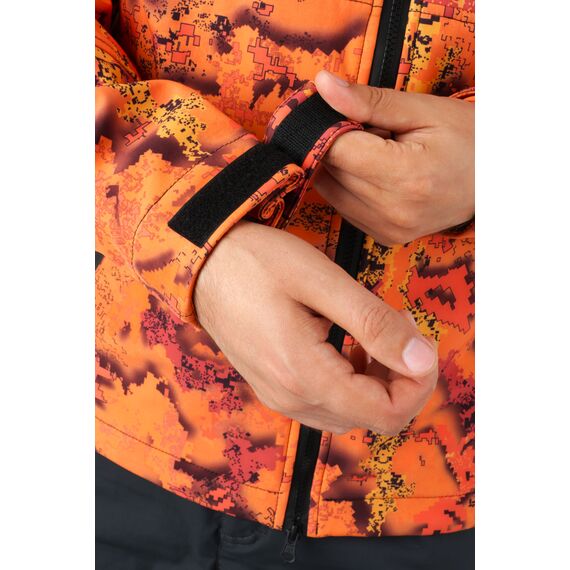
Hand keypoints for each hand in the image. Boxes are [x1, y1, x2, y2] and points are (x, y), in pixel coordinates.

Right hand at [194, 221, 437, 434]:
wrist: (201, 265)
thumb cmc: (255, 263)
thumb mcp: (321, 281)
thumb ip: (374, 323)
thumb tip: (421, 357)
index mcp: (304, 375)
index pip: (387, 414)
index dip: (419, 383)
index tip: (421, 341)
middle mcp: (291, 398)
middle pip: (373, 417)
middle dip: (402, 377)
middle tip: (401, 326)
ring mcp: (280, 396)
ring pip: (352, 412)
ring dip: (379, 380)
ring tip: (376, 332)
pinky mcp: (275, 387)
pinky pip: (329, 402)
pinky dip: (353, 380)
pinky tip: (349, 344)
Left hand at [313, 70, 473, 244]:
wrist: (495, 181)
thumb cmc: (467, 139)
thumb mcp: (422, 110)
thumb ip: (369, 101)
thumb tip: (322, 86)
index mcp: (404, 176)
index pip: (334, 148)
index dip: (327, 125)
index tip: (337, 110)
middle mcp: (391, 210)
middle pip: (328, 170)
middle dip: (335, 143)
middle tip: (368, 130)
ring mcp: (387, 228)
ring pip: (328, 190)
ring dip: (339, 166)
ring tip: (377, 152)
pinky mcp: (383, 236)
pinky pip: (343, 206)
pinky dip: (347, 185)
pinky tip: (376, 173)